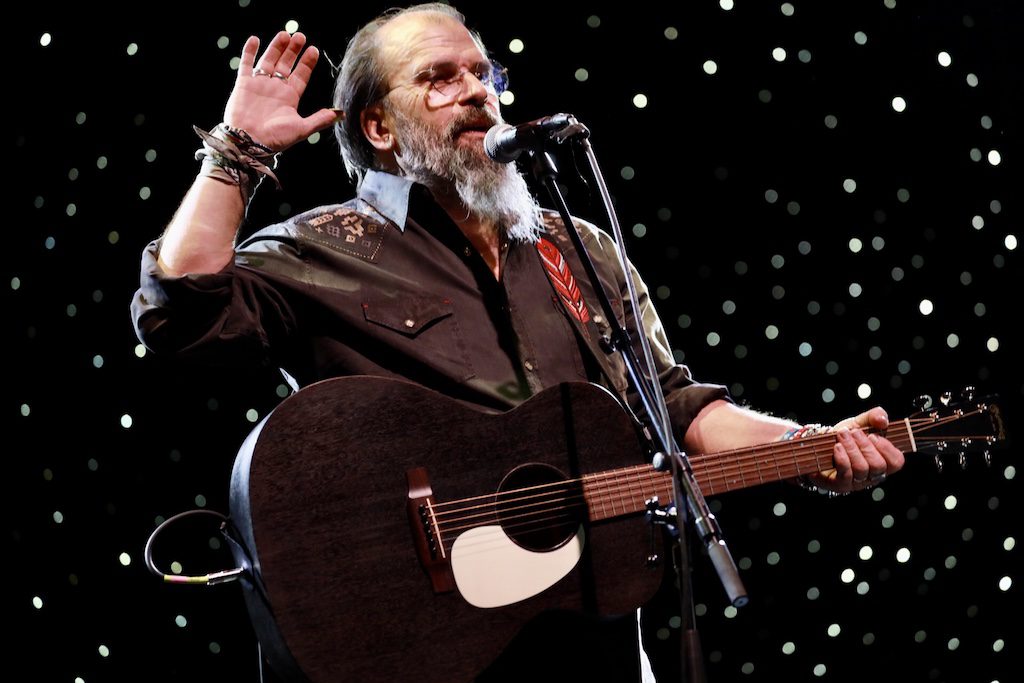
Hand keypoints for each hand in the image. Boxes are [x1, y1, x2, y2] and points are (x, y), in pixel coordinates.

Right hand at [223, 32, 340, 151]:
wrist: (250, 142)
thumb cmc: (276, 138)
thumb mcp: (302, 128)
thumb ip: (320, 119)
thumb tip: (342, 114)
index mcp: (290, 98)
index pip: (301, 76)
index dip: (307, 63)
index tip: (314, 50)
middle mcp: (275, 89)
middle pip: (286, 65)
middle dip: (293, 51)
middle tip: (300, 36)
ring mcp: (259, 85)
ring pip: (269, 61)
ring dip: (276, 47)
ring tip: (285, 34)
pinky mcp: (244, 84)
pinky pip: (247, 64)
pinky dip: (250, 52)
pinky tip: (255, 39)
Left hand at [806, 407, 905, 493]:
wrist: (818, 446)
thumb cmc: (845, 437)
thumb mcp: (861, 422)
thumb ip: (875, 416)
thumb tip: (883, 420)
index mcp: (882, 462)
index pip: (896, 462)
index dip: (887, 448)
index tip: (873, 435)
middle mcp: (872, 475)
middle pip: (878, 465)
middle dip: (865, 445)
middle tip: (853, 432)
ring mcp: (857, 483)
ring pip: (862, 469)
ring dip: (852, 448)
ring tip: (842, 435)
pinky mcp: (840, 485)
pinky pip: (845, 474)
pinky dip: (842, 458)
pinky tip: (837, 447)